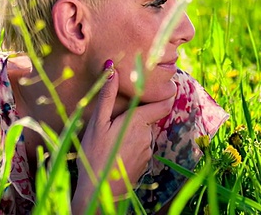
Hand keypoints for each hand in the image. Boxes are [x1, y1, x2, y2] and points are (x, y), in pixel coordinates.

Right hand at [72, 61, 173, 211]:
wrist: (100, 191)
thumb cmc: (95, 155)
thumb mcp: (97, 123)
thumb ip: (106, 96)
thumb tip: (111, 68)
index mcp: (138, 121)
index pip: (163, 104)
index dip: (165, 95)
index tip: (164, 87)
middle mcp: (147, 135)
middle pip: (148, 119)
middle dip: (136, 117)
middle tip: (115, 121)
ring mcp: (147, 151)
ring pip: (143, 134)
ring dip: (131, 133)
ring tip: (111, 140)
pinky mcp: (144, 164)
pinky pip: (140, 149)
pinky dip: (130, 147)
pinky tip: (115, 153)